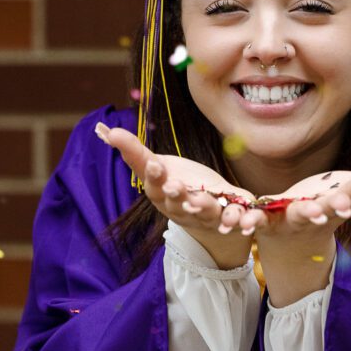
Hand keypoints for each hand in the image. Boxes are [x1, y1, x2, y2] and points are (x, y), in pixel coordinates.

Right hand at [95, 123, 253, 268]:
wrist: (206, 210)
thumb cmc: (176, 183)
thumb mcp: (156, 166)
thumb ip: (134, 152)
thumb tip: (105, 131)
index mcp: (162, 195)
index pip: (155, 186)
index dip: (154, 177)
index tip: (155, 166)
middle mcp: (183, 209)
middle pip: (179, 203)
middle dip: (177, 195)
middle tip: (176, 186)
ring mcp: (206, 215)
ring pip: (206, 213)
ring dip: (206, 207)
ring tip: (205, 201)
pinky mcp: (230, 217)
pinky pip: (235, 220)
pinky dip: (240, 220)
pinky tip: (245, 217)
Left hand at [243, 157, 350, 305]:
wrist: (294, 244)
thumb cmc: (328, 208)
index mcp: (341, 201)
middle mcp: (320, 213)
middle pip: (330, 207)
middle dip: (337, 203)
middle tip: (344, 202)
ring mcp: (292, 220)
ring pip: (292, 217)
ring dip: (289, 216)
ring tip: (282, 216)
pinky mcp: (264, 222)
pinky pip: (250, 219)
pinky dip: (241, 220)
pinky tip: (232, 219)